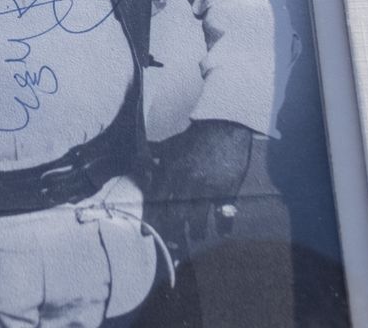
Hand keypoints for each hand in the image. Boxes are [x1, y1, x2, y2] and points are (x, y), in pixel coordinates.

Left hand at [150, 119, 253, 249]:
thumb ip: (155, 156)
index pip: (155, 202)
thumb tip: (139, 162)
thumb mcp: (172, 143)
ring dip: (196, 232)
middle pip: (175, 217)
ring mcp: (209, 188)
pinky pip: (225, 215)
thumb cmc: (197, 134)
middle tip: (172, 243)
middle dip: (172, 233)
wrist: (225, 124)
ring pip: (198, 221)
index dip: (151, 221)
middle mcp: (187, 183)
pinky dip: (223, 226)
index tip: (148, 233)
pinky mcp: (228, 189)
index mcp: (171, 171)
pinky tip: (222, 232)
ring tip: (196, 236)